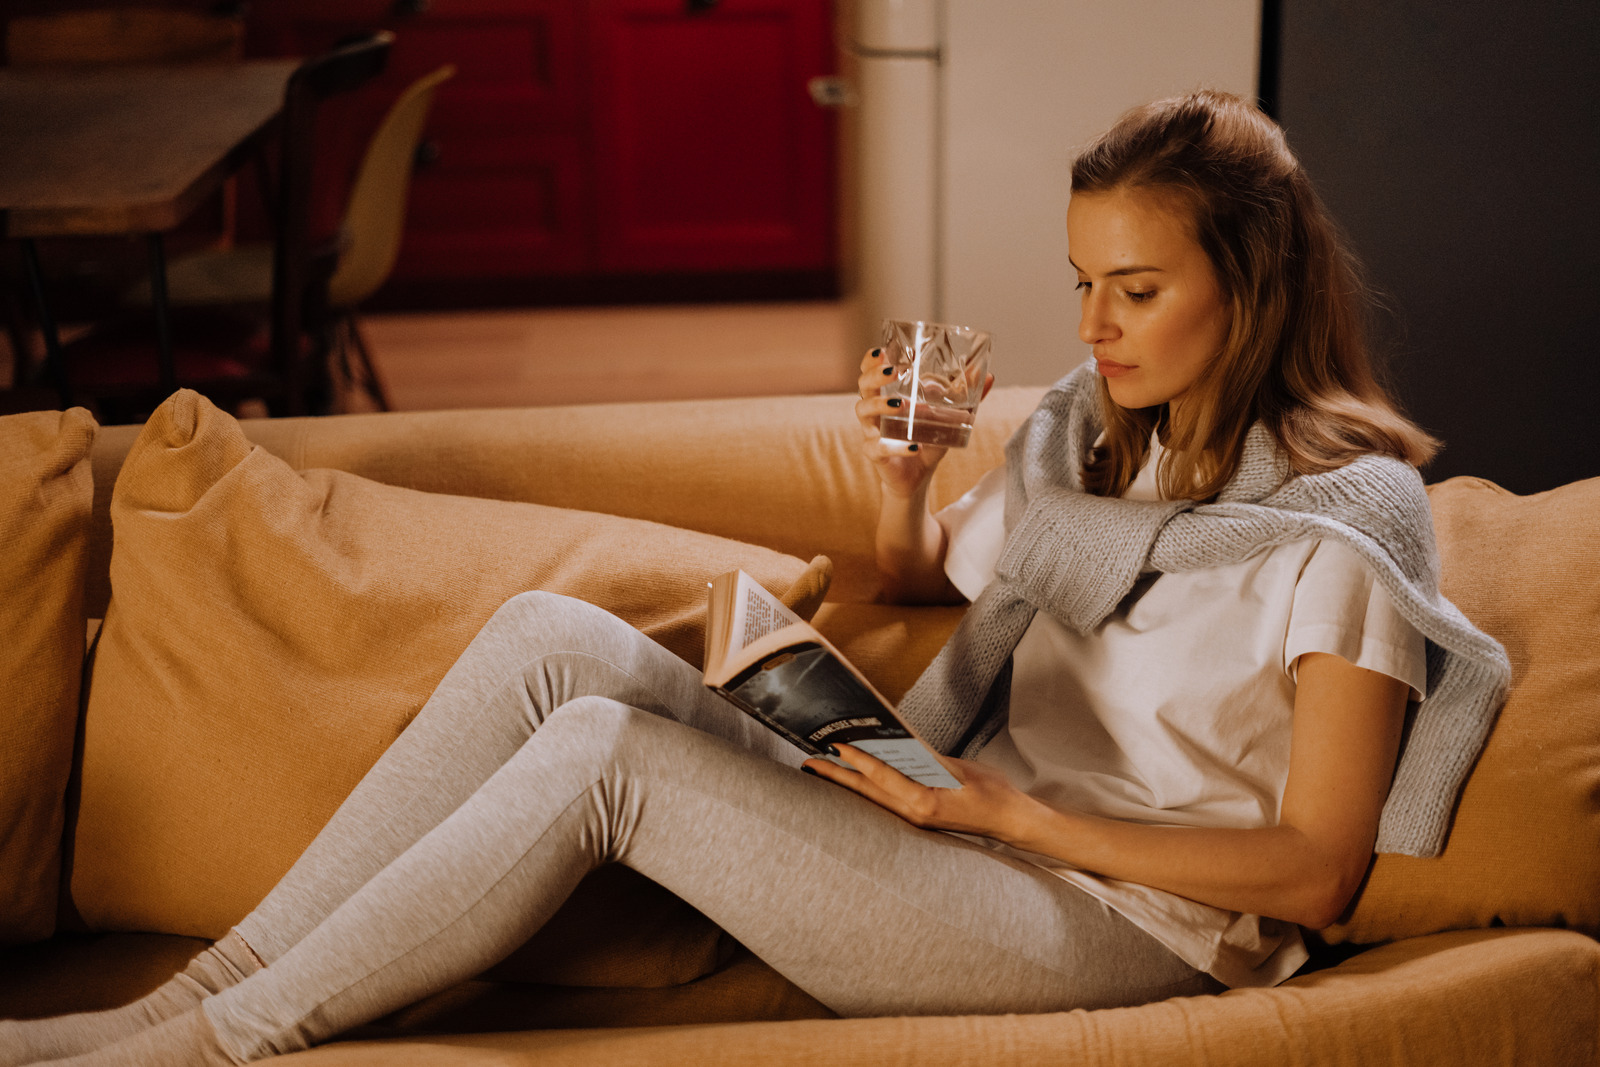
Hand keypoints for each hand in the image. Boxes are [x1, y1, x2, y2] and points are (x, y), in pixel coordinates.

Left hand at [803, 743, 1033, 840]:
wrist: (1010, 821)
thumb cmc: (992, 793)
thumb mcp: (961, 768)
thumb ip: (929, 758)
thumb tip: (900, 746)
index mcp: (924, 803)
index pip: (881, 777)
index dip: (857, 760)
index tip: (835, 745)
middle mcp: (914, 816)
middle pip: (866, 793)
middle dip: (836, 777)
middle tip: (809, 761)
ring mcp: (914, 821)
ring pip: (871, 800)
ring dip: (846, 784)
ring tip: (822, 769)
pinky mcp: (917, 820)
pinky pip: (884, 803)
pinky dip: (866, 790)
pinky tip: (855, 780)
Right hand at [853, 348, 993, 499]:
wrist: (918, 477)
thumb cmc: (927, 440)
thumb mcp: (947, 416)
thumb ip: (966, 396)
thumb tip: (988, 375)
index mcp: (886, 395)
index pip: (870, 371)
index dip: (871, 360)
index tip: (883, 350)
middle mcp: (874, 411)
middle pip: (863, 387)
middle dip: (875, 376)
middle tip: (894, 371)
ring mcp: (872, 432)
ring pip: (864, 412)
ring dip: (880, 405)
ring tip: (901, 405)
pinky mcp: (875, 454)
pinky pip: (878, 447)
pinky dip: (896, 446)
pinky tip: (914, 447)